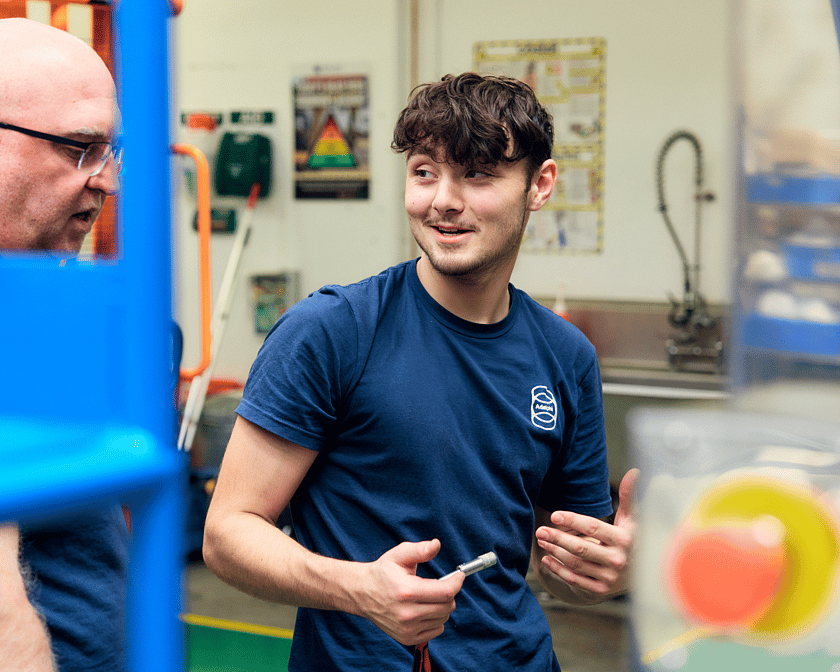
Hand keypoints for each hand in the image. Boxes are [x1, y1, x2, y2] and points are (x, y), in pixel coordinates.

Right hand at [358, 539, 463, 645]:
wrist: (362, 593)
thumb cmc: (383, 572)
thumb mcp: (399, 554)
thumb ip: (420, 549)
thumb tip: (436, 545)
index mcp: (407, 591)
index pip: (445, 592)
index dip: (456, 582)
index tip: (458, 575)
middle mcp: (407, 613)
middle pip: (447, 607)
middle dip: (448, 593)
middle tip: (439, 584)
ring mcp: (407, 628)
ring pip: (443, 618)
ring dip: (441, 606)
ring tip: (427, 596)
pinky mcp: (407, 638)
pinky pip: (436, 630)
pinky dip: (435, 619)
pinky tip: (423, 609)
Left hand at [535, 468, 637, 599]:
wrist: (641, 576)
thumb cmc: (632, 539)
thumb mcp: (632, 519)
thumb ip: (629, 496)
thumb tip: (635, 472)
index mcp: (625, 540)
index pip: (593, 528)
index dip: (572, 520)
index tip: (554, 515)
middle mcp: (618, 561)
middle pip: (580, 548)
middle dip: (557, 538)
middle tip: (540, 530)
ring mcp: (609, 578)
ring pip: (575, 563)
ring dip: (555, 551)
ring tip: (542, 539)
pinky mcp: (600, 590)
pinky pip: (574, 579)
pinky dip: (558, 569)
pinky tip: (546, 558)